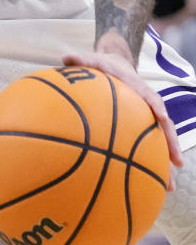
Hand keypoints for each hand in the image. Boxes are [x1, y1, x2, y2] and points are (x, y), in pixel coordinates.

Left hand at [62, 48, 184, 178]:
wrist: (116, 65)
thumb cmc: (103, 66)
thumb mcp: (93, 60)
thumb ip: (82, 60)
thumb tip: (66, 57)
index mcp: (138, 87)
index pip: (150, 95)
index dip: (156, 105)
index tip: (162, 117)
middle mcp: (148, 104)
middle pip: (164, 125)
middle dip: (171, 143)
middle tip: (176, 164)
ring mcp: (148, 117)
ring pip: (161, 141)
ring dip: (165, 162)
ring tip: (168, 187)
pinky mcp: (142, 127)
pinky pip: (149, 146)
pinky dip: (150, 163)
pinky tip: (149, 185)